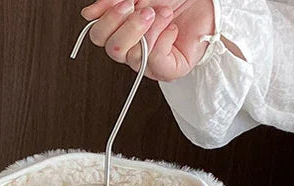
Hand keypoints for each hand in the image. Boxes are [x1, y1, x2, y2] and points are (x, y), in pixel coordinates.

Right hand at [80, 0, 215, 81]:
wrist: (204, 2)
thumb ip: (114, 4)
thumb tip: (88, 14)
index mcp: (123, 33)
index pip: (98, 36)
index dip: (108, 19)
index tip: (126, 2)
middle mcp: (133, 51)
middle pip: (112, 50)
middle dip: (128, 27)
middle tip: (147, 10)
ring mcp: (150, 64)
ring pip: (134, 55)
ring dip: (151, 29)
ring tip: (166, 14)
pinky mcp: (168, 71)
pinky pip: (155, 61)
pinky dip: (163, 39)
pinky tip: (172, 29)